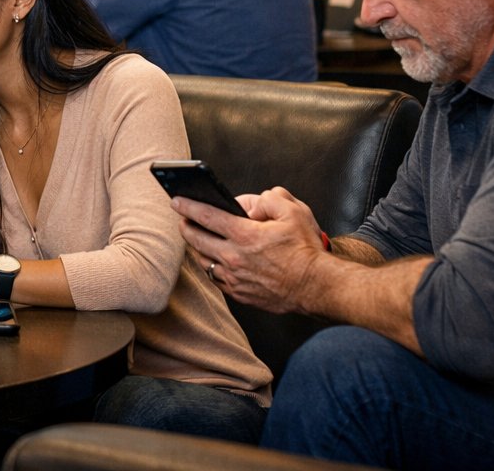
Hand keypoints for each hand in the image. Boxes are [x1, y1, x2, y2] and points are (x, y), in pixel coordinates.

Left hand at [174, 186, 327, 314]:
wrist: (316, 287)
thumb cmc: (306, 251)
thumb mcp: (294, 213)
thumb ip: (271, 199)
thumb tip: (254, 201)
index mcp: (245, 235)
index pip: (206, 216)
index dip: (188, 206)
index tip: (176, 201)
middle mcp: (234, 257)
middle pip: (196, 239)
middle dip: (185, 225)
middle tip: (183, 218)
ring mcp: (235, 278)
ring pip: (202, 260)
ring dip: (196, 247)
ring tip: (196, 237)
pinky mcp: (239, 293)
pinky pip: (214, 277)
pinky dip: (209, 265)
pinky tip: (212, 258)